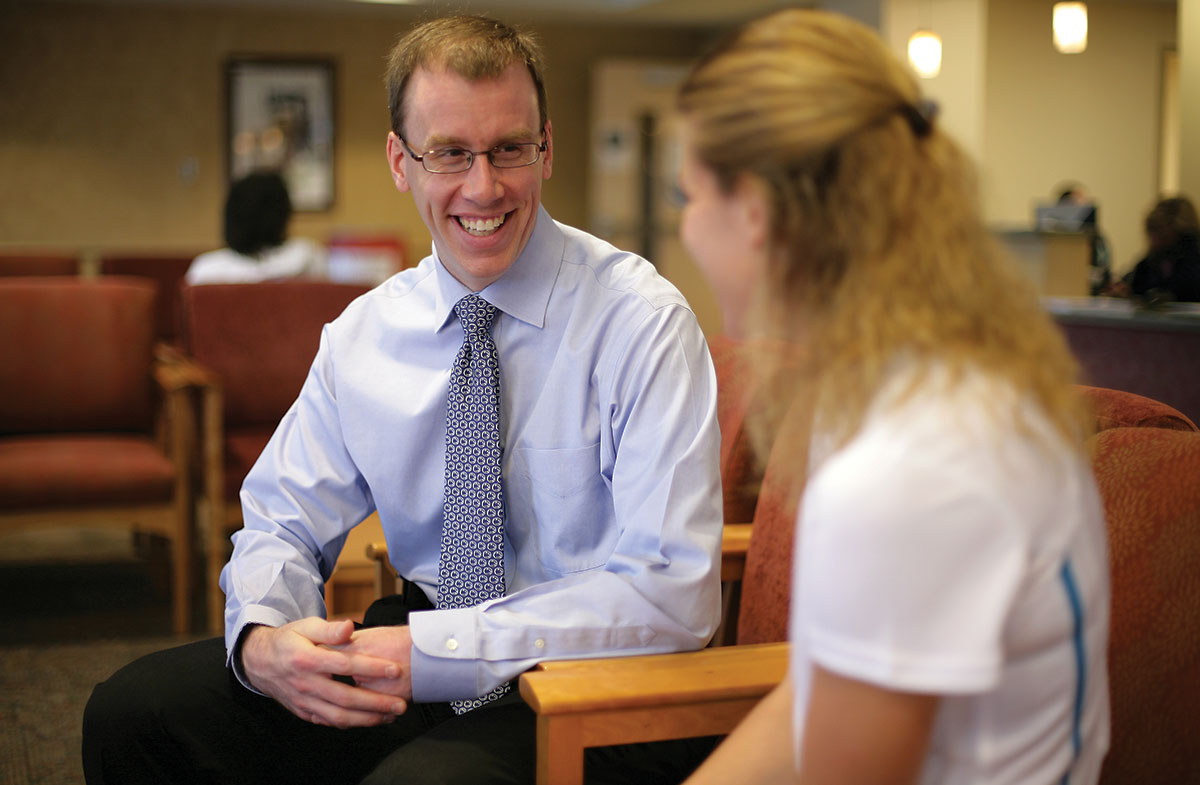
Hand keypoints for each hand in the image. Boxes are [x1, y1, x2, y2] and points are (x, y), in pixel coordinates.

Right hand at [240, 618, 408, 727]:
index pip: (345, 666)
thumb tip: (349, 628)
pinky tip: (369, 720)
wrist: (260, 662)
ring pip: (338, 716)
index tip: (395, 670)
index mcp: (307, 659)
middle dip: (376, 703)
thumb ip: (329, 629)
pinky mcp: (304, 712)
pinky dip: (351, 724)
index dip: (371, 668)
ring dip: (367, 719)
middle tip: (400, 705)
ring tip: (391, 715)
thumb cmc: (289, 641)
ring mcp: (304, 701)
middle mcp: (305, 684)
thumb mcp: (306, 626)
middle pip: (345, 698)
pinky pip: (329, 722)